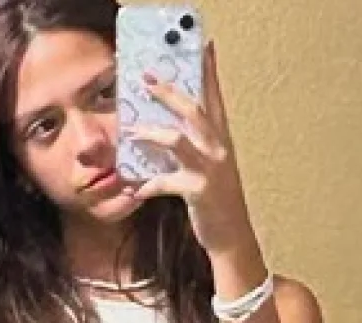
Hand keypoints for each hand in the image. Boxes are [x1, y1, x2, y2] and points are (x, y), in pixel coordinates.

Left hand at [124, 41, 255, 256]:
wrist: (231, 235)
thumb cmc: (217, 199)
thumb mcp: (210, 166)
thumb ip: (194, 145)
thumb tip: (163, 128)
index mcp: (221, 140)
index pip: (215, 98)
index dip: (209, 72)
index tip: (204, 48)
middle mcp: (218, 149)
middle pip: (194, 111)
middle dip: (169, 93)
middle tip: (147, 78)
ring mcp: (209, 170)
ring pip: (177, 140)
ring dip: (150, 133)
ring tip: (130, 131)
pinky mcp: (197, 192)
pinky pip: (164, 183)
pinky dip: (146, 186)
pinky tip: (134, 190)